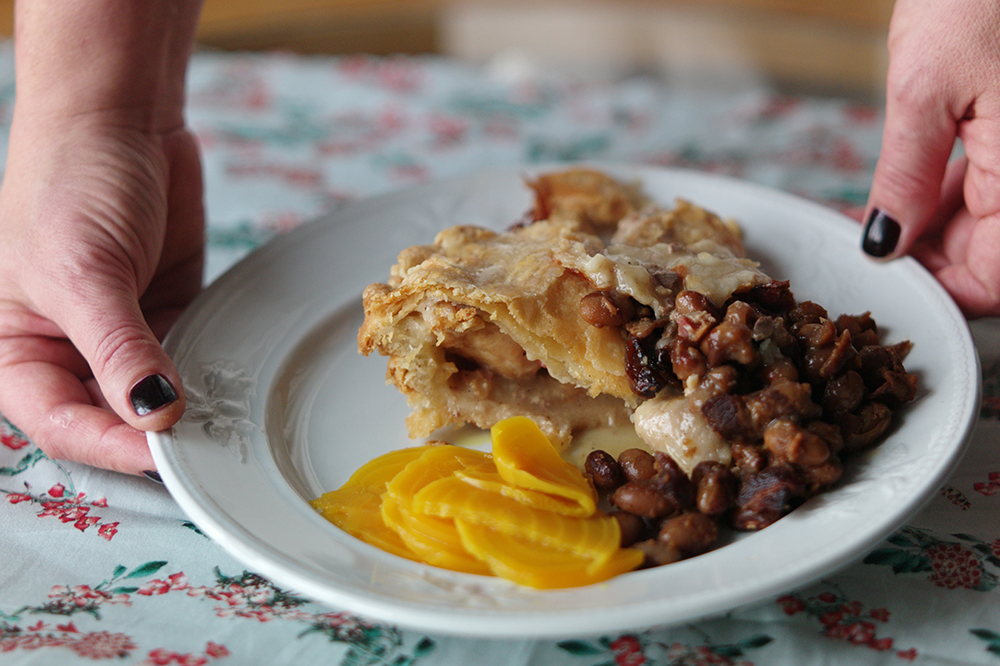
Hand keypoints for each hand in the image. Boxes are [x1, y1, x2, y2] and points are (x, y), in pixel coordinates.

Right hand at [0, 116, 203, 473]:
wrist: (119, 119)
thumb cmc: (70, 180)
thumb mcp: (84, 272)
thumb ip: (117, 348)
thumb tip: (152, 412)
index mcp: (16, 350)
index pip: (61, 424)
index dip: (109, 446)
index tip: (161, 456)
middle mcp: (66, 350)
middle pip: (110, 420)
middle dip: (152, 436)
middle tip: (202, 449)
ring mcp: (121, 335)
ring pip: (154, 398)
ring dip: (186, 411)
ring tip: (222, 424)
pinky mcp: (166, 315)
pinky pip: (188, 361)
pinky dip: (207, 376)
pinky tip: (229, 386)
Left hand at [862, 0, 999, 317]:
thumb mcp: (923, 89)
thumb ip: (906, 178)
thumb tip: (885, 244)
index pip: (998, 278)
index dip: (945, 290)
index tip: (891, 280)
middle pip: (995, 254)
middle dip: (934, 256)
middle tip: (874, 240)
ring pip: (994, 221)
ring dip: (939, 226)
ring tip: (883, 209)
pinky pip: (997, 183)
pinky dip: (955, 191)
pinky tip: (916, 183)